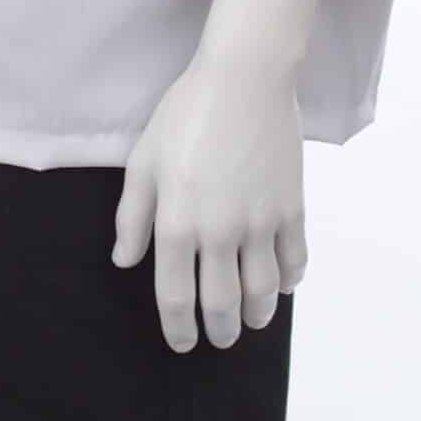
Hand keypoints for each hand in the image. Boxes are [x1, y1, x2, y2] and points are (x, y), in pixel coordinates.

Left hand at [112, 43, 307, 352]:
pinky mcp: (292, 207)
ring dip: (257, 314)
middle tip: (220, 338)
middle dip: (220, 331)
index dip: (179, 328)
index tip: (182, 342)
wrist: (245, 77)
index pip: (176, 297)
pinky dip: (289, 280)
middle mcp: (219, 232)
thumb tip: (125, 261)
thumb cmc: (186, 113)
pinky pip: (294, 260)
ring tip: (252, 319)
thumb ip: (132, 216)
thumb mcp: (144, 160)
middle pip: (222, 304)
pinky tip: (282, 283)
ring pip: (262, 291)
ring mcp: (260, 222)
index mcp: (177, 224)